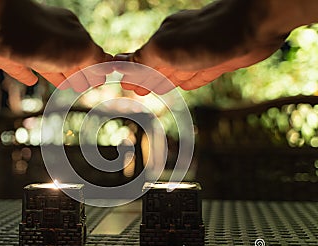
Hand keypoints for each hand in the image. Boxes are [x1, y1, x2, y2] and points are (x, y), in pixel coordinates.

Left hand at [0, 2, 111, 90]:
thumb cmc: (42, 37)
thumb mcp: (79, 49)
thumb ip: (94, 58)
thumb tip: (108, 67)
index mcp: (72, 32)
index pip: (89, 51)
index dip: (96, 67)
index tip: (102, 81)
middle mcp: (52, 37)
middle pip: (70, 58)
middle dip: (79, 72)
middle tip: (87, 86)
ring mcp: (29, 46)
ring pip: (49, 64)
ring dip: (59, 75)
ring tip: (68, 87)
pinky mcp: (7, 56)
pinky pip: (21, 67)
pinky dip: (27, 75)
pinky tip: (31, 80)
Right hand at [115, 0, 287, 94]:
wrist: (252, 26)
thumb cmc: (205, 36)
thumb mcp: (165, 49)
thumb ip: (144, 59)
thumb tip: (123, 68)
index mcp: (163, 39)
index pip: (142, 59)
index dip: (132, 72)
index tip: (124, 83)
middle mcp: (180, 46)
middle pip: (158, 66)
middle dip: (146, 78)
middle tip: (134, 89)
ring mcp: (199, 54)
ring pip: (177, 71)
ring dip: (165, 81)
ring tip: (154, 89)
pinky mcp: (218, 63)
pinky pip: (198, 76)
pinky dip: (190, 82)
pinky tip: (185, 86)